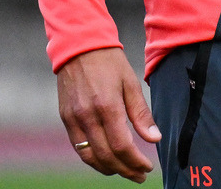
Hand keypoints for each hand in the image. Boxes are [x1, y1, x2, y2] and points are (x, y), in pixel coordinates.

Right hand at [57, 46, 160, 182]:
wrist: (79, 44)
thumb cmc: (109, 61)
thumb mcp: (130, 82)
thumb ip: (141, 113)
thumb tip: (155, 139)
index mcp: (107, 106)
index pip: (122, 146)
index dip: (135, 162)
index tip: (147, 167)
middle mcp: (88, 116)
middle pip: (106, 157)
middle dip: (125, 170)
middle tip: (139, 175)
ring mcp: (74, 119)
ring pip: (90, 157)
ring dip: (108, 169)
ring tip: (124, 170)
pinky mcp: (65, 118)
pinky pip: (78, 147)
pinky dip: (93, 158)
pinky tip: (106, 159)